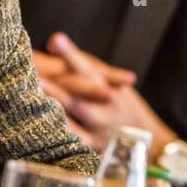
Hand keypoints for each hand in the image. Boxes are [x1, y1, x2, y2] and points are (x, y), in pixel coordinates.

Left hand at [34, 32, 177, 155]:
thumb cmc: (126, 107)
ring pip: (73, 115)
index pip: (88, 67)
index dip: (71, 54)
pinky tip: (39, 125)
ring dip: (54, 103)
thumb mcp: (115, 82)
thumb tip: (52, 40)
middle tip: (35, 68)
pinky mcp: (92, 147)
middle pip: (79, 90)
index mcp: (111, 87)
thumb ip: (85, 63)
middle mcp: (105, 107)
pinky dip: (58, 132)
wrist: (151, 144)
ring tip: (35, 89)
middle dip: (57, 82)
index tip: (56, 40)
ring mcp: (98, 128)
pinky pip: (73, 140)